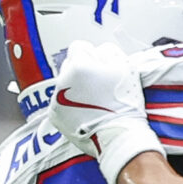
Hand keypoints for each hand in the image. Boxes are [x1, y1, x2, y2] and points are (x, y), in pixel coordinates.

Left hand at [49, 39, 159, 177]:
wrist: (118, 136)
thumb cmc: (124, 105)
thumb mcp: (127, 69)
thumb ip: (111, 52)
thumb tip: (101, 50)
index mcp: (79, 65)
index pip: (80, 47)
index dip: (94, 55)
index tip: (102, 65)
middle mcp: (63, 79)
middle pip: (71, 65)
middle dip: (84, 72)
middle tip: (101, 86)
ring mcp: (56, 97)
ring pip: (65, 84)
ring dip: (77, 89)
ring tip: (96, 102)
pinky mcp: (55, 114)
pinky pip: (61, 103)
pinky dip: (72, 106)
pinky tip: (88, 113)